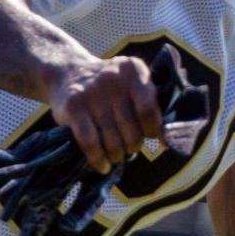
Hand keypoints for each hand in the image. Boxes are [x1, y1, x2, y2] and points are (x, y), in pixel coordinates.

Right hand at [45, 54, 163, 173]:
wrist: (67, 73)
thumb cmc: (110, 88)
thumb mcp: (134, 87)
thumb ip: (151, 109)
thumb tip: (167, 142)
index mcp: (134, 70)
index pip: (148, 110)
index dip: (152, 130)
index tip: (149, 136)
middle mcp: (112, 78)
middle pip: (131, 130)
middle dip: (133, 146)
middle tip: (129, 148)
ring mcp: (91, 93)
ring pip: (112, 141)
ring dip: (116, 155)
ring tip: (116, 156)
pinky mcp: (72, 107)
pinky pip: (90, 143)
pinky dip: (98, 159)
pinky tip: (102, 165)